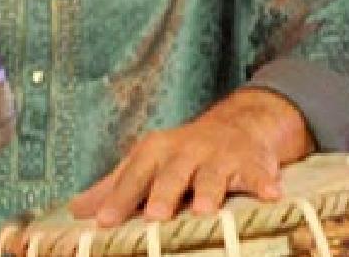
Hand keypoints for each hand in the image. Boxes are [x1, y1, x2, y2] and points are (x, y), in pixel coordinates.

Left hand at [69, 88, 310, 225]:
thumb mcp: (146, 164)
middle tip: (155, 217)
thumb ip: (114, 187)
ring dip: (210, 191)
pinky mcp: (252, 162)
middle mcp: (186, 151)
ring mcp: (220, 156)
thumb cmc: (180, 156)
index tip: (103, 222)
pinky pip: (260, 174)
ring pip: (213, 174)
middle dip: (164, 194)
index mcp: (156, 152)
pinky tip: (273, 196)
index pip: (133, 176)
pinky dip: (265, 183)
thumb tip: (75, 211)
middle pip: (172, 173)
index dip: (118, 198)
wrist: (234, 126)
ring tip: (206, 211)